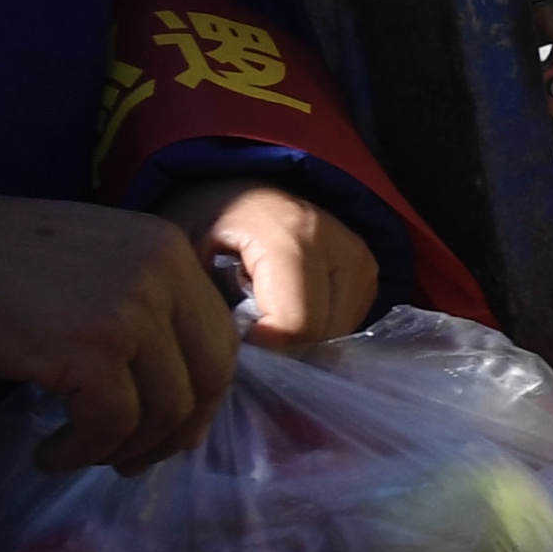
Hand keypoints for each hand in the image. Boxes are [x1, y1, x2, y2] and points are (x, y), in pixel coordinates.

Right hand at [0, 188, 239, 473]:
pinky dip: (83, 452)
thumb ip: (144, 307)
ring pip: (164, 411)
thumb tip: (181, 395)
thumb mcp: (95, 262)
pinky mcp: (88, 349)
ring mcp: (129, 311)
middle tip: (131, 458)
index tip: (165, 427)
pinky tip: (50, 453)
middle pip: (207, 379)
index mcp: (168, 248)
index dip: (200, 396)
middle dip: (174, 433)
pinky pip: (111, 425)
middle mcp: (161, 274)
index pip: (219, 340)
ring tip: (78, 453)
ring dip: (123, 448)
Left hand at [159, 179, 377, 343]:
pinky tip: (286, 309)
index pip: (295, 327)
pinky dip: (315, 331)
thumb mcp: (184, 258)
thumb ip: (207, 307)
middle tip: (242, 327)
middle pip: (320, 336)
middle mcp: (341, 245)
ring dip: (298, 341)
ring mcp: (361, 259)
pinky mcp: (368, 273)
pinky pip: (346, 327)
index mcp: (292, 235)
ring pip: (337, 337)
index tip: (228, 338)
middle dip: (279, 348)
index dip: (259, 349)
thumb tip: (230, 363)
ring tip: (263, 314)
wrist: (239, 188)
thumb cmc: (203, 220)